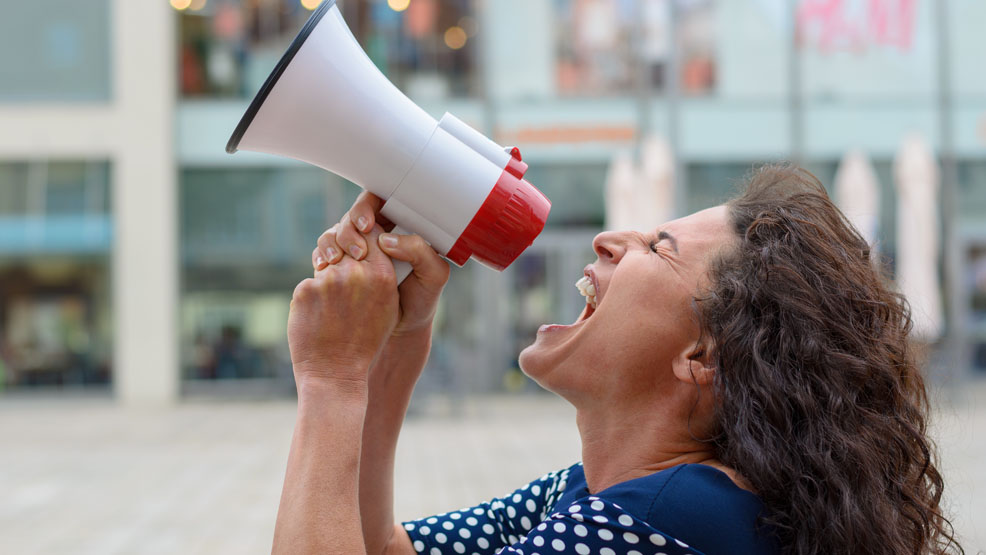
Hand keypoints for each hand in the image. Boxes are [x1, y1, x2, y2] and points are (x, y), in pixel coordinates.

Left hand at [289, 224, 398, 386]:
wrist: (335, 373)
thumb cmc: (364, 343)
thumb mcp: (387, 308)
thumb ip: (381, 276)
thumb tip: (368, 249)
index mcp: (382, 276)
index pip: (372, 236)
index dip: (364, 241)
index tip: (360, 249)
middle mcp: (356, 273)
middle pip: (346, 247)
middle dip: (343, 261)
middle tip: (343, 290)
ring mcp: (329, 280)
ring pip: (326, 265)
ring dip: (327, 282)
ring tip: (332, 312)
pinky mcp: (305, 289)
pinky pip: (308, 284)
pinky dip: (311, 298)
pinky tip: (317, 319)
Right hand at [312, 192, 449, 337]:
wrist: (401, 328)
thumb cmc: (422, 299)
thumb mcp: (434, 276)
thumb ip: (420, 253)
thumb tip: (387, 240)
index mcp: (399, 228)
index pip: (379, 202)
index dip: (367, 206)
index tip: (366, 225)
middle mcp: (375, 235)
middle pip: (353, 216)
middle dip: (349, 229)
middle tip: (357, 251)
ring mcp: (356, 249)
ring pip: (335, 232)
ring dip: (333, 242)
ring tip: (337, 261)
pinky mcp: (340, 265)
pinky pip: (324, 252)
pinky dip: (321, 256)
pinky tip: (324, 267)